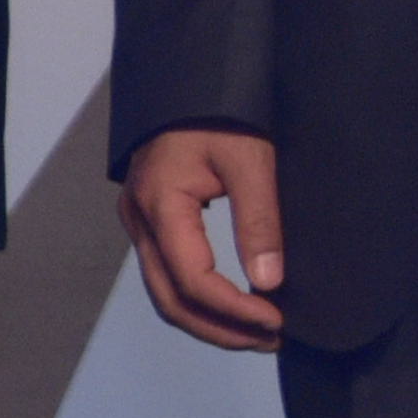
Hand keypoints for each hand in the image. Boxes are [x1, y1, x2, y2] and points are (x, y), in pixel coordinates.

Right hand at [123, 127, 288, 350]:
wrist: (191, 78)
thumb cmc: (219, 110)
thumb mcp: (250, 160)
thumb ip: (259, 220)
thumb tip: (270, 281)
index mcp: (161, 204)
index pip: (192, 280)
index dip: (234, 309)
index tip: (276, 319)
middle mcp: (140, 219)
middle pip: (171, 300)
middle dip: (221, 329)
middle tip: (270, 339)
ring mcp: (141, 221)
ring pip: (165, 293)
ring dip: (210, 321)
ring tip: (258, 331)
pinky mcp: (152, 220)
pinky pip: (167, 275)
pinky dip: (200, 300)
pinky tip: (235, 303)